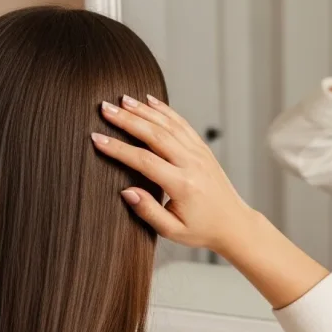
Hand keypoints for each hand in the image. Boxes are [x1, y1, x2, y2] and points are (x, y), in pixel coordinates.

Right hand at [92, 95, 256, 253]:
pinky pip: (182, 124)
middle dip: (127, 120)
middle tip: (105, 108)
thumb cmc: (202, 230)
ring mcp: (199, 153)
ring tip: (122, 100)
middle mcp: (192, 164)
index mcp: (183, 185)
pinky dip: (165, 110)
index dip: (118, 149)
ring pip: (168, 125)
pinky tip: (150, 101)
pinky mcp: (203, 149)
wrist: (234, 224)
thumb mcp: (172, 231)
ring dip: (144, 110)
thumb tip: (126, 191)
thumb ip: (148, 211)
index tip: (97, 139)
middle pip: (155, 135)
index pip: (144, 161)